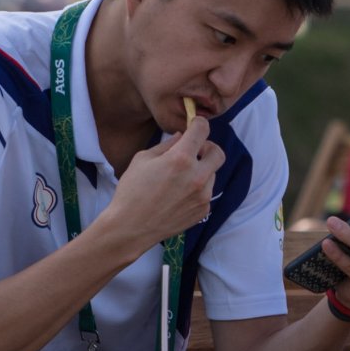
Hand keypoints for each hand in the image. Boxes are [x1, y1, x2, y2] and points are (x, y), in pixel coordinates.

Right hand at [101, 114, 222, 250]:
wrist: (131, 227)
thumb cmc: (132, 191)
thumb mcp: (143, 159)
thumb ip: (166, 145)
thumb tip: (181, 136)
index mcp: (181, 159)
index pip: (202, 130)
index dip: (198, 124)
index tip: (194, 125)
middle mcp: (197, 176)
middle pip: (218, 153)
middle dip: (207, 147)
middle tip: (193, 152)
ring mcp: (203, 195)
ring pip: (212, 174)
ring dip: (201, 170)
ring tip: (179, 179)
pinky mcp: (203, 210)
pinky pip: (206, 192)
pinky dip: (197, 188)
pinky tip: (178, 195)